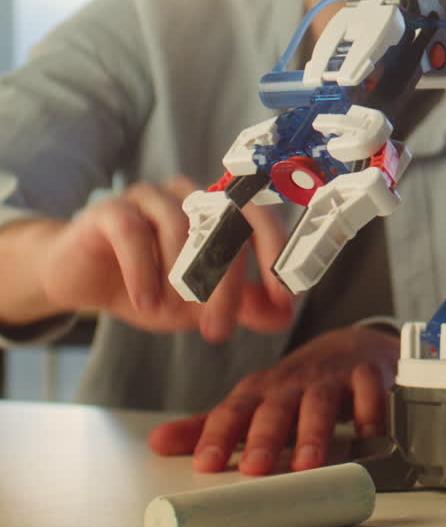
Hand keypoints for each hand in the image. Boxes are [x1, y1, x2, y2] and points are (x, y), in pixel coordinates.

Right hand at [40, 177, 295, 342]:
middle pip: (224, 225)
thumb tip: (285, 314)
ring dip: (179, 281)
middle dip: (226, 285)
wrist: (80, 280)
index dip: (276, 254)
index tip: (285, 298)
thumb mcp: (200, 304)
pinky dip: (143, 272)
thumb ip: (242, 306)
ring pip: (180, 229)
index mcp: (216, 211)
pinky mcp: (110, 209)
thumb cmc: (148, 286)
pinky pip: (134, 232)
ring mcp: (149, 197)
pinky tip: (145, 304)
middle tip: (217, 330)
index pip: (259, 218)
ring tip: (167, 315)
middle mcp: (188, 196)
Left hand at [148, 325, 399, 473]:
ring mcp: (330, 376)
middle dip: (264, 437)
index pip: (234, 411)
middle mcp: (292, 382)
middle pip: (276, 408)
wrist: (350, 347)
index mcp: (261, 391)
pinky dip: (369, 410)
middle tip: (255, 469)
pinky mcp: (367, 374)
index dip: (218, 436)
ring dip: (314, 432)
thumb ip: (210, 425)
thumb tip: (157, 444)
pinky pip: (369, 390)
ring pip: (320, 402)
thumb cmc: (295, 385)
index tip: (205, 464)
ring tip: (309, 464)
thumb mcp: (253, 402)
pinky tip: (366, 432)